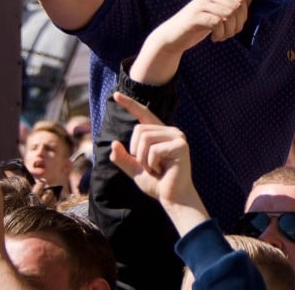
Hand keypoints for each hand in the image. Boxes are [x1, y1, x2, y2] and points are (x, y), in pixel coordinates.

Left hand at [109, 93, 201, 209]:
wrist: (173, 198)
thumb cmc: (157, 184)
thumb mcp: (135, 170)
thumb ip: (124, 158)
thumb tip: (113, 144)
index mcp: (160, 133)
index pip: (143, 114)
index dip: (129, 104)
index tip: (116, 94)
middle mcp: (170, 131)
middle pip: (139, 130)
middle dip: (136, 152)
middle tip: (149, 167)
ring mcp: (177, 136)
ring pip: (145, 139)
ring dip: (143, 159)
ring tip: (155, 169)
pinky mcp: (181, 145)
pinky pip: (154, 150)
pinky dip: (151, 164)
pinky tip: (162, 171)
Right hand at [132, 0, 246, 83]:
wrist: (171, 37)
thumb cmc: (195, 28)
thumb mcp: (214, 17)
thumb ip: (227, 13)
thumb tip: (246, 16)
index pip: (240, 1)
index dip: (243, 17)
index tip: (234, 29)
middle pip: (236, 8)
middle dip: (237, 25)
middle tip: (228, 35)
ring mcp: (200, 5)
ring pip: (228, 15)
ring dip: (229, 31)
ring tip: (221, 37)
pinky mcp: (195, 17)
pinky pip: (218, 23)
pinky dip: (220, 34)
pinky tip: (214, 39)